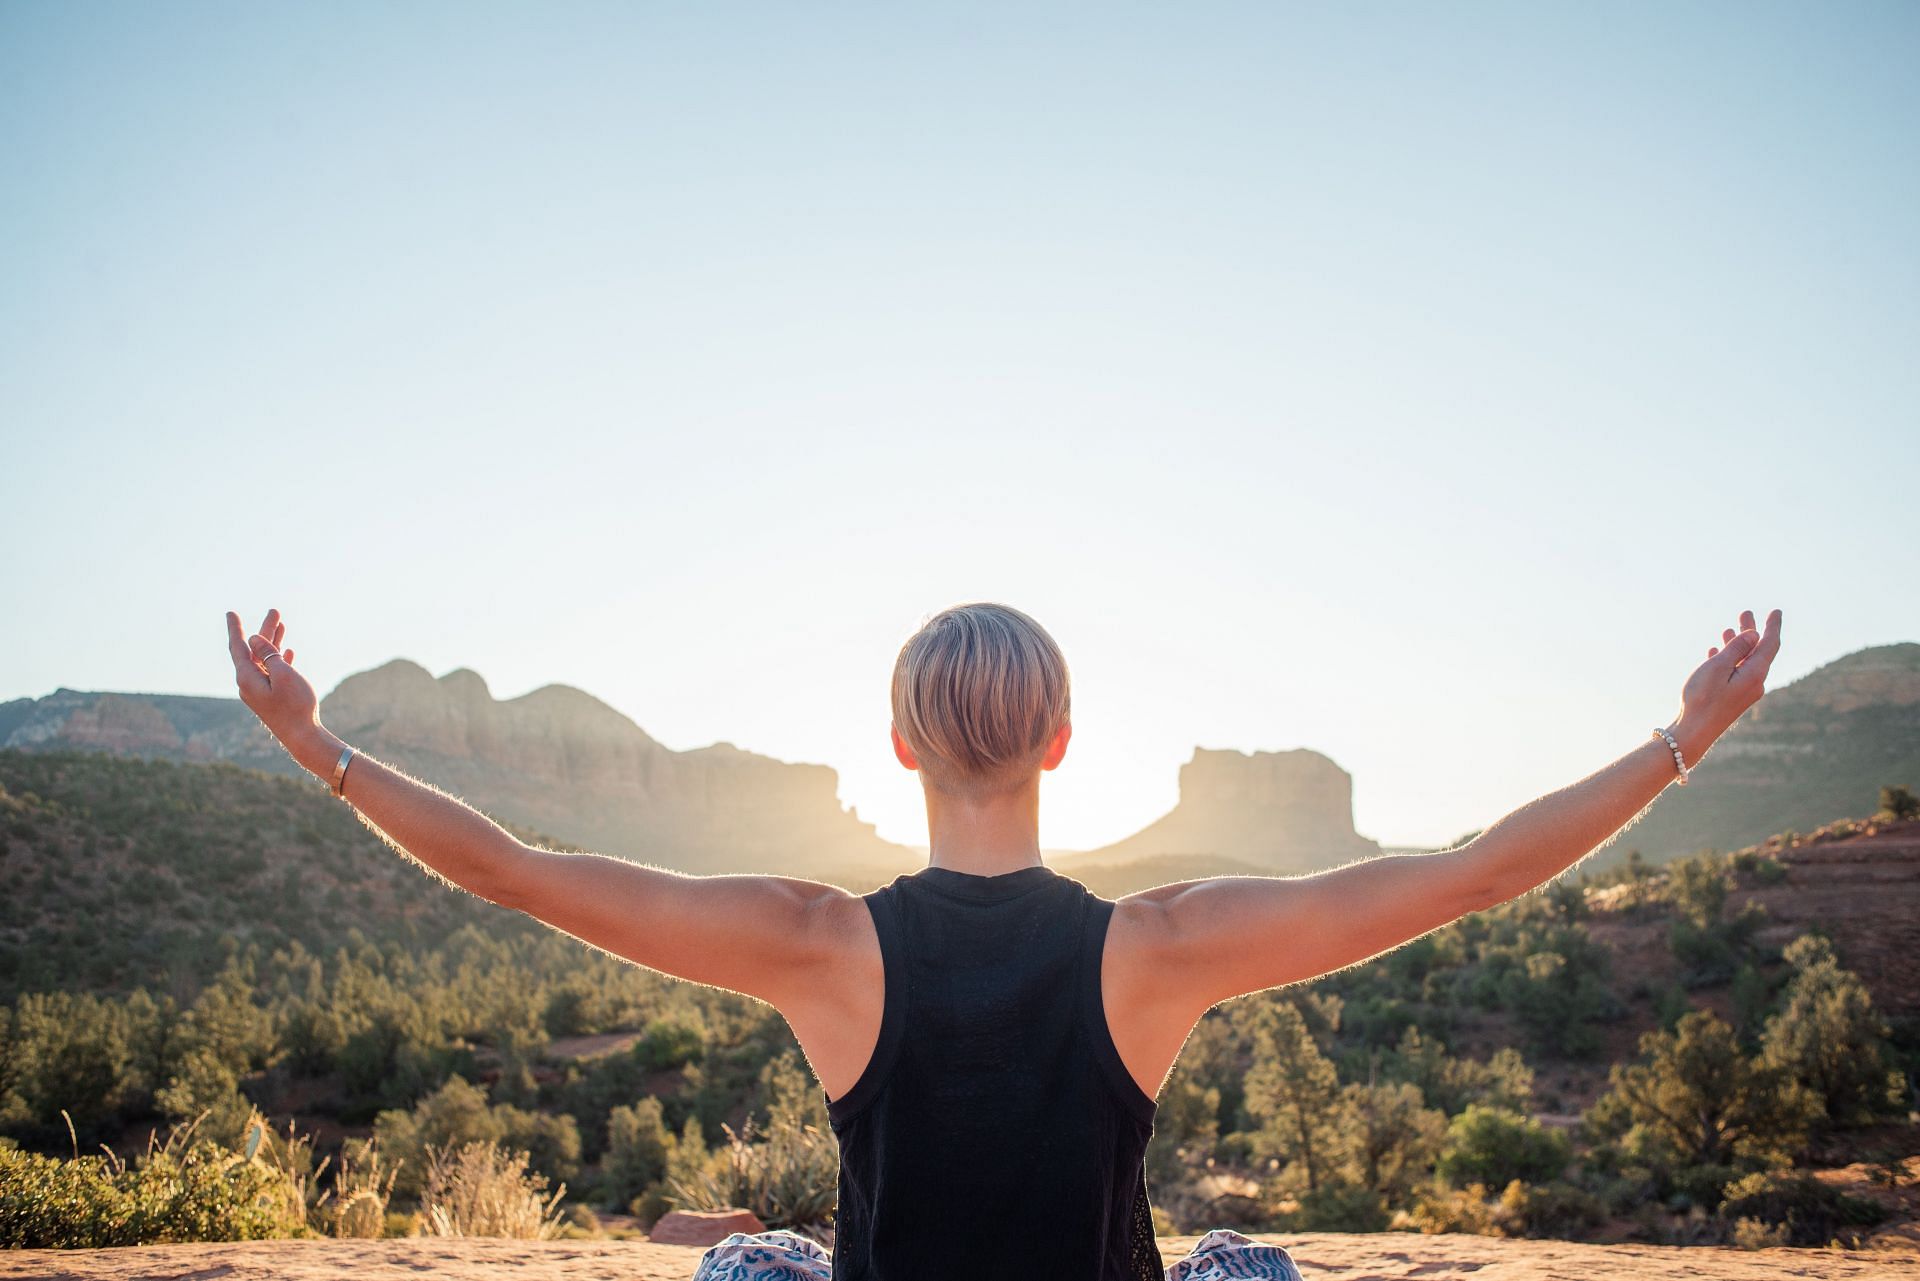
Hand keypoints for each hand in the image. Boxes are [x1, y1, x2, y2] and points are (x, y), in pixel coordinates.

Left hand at [225, 607, 329, 769]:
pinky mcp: (270, 698)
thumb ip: (268, 654)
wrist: (302, 737)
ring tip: (283, 626)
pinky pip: (271, 672)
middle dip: (264, 631)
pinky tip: (287, 653)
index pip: (238, 647)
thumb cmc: (295, 705)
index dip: (236, 628)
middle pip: (253, 651)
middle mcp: (249, 684)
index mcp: (247, 678)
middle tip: (274, 612)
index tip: (231, 613)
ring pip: (263, 660)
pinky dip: (278, 660)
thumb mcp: (283, 674)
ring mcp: (259, 691)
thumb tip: (255, 639)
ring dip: (273, 643)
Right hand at [1671, 608, 1783, 759]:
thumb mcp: (1717, 668)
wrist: (1694, 732)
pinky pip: (1735, 672)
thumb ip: (1736, 649)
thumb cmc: (1702, 699)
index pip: (1769, 644)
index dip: (1772, 626)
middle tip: (1745, 613)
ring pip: (1744, 662)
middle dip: (1752, 632)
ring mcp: (1744, 692)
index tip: (1776, 611)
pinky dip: (1728, 659)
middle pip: (1757, 652)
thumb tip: (1753, 635)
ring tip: (1728, 630)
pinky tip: (1716, 652)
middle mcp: (1754, 683)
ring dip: (1738, 645)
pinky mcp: (1733, 698)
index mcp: (1754, 674)